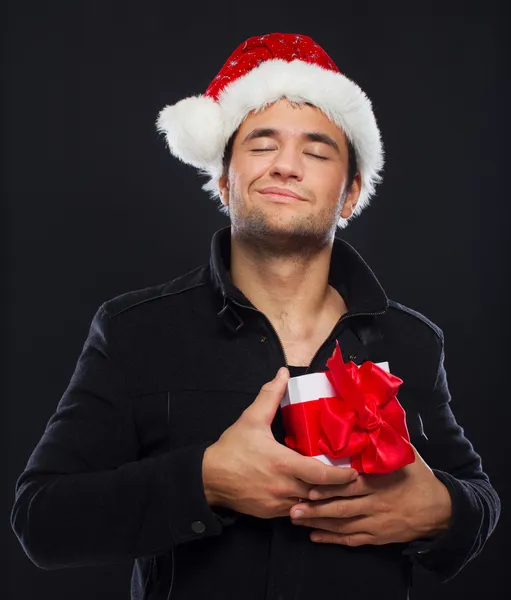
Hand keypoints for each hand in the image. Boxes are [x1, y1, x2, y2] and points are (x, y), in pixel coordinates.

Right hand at [202, 367, 357, 518]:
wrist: (208, 478)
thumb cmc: (232, 448)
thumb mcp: (251, 418)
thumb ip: (270, 395)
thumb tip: (282, 373)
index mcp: (283, 463)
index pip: (321, 475)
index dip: (340, 476)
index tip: (354, 472)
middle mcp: (283, 487)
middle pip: (320, 494)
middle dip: (337, 490)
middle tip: (352, 483)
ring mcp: (277, 504)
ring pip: (309, 507)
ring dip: (322, 500)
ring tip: (336, 492)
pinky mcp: (269, 514)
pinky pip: (295, 513)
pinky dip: (306, 507)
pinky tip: (311, 498)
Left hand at [290, 447, 451, 545]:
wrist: (440, 510)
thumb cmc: (419, 478)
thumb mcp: (406, 456)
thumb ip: (384, 441)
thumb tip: (369, 418)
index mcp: (381, 483)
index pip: (352, 486)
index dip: (331, 488)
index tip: (310, 486)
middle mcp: (376, 504)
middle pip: (343, 508)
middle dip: (317, 509)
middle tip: (293, 507)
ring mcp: (376, 523)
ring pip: (344, 525)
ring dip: (319, 524)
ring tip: (297, 519)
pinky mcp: (378, 537)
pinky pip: (352, 539)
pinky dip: (333, 539)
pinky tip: (315, 536)